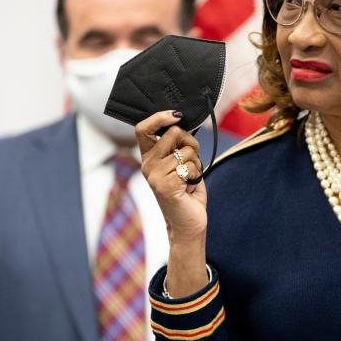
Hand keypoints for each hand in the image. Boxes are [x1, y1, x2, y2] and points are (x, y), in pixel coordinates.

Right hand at [137, 111, 208, 295]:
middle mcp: (147, 165)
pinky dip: (196, 175)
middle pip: (174, 133)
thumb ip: (177, 146)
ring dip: (196, 163)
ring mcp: (154, 175)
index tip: (176, 115)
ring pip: (186, 150)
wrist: (188, 224)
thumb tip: (181, 123)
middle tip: (191, 162)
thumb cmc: (187, 193)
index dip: (159, 117)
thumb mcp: (180, 163)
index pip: (143, 128)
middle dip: (191, 143)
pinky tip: (189, 188)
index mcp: (148, 157)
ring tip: (189, 179)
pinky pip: (191, 166)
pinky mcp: (165, 185)